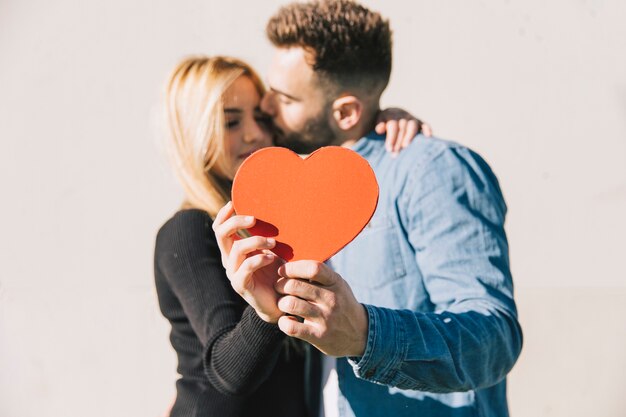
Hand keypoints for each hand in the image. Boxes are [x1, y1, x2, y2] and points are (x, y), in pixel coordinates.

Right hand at [213, 202, 284, 322]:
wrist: (280, 301)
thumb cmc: (277, 272)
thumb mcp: (271, 250)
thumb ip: (266, 235)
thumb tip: (276, 210)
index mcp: (232, 250)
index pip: (219, 228)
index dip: (223, 215)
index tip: (233, 203)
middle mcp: (229, 260)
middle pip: (221, 234)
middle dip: (236, 222)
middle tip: (254, 219)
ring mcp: (233, 273)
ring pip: (236, 249)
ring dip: (256, 241)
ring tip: (273, 242)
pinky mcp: (241, 285)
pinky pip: (246, 267)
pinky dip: (259, 259)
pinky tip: (272, 258)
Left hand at [274, 261, 367, 356]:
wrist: (361, 333)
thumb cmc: (341, 303)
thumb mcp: (337, 285)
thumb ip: (320, 275)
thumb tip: (292, 262)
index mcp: (335, 282)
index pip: (313, 268)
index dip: (293, 267)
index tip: (283, 271)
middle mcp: (331, 299)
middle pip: (295, 285)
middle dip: (280, 285)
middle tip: (278, 287)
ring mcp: (325, 318)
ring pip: (291, 304)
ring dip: (281, 303)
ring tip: (283, 304)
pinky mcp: (319, 336)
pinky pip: (292, 327)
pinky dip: (283, 323)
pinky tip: (287, 320)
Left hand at [375, 107, 431, 155]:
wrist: (387, 114)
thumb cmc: (381, 123)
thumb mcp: (377, 121)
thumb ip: (379, 125)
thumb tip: (379, 129)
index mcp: (390, 114)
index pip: (393, 126)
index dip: (391, 138)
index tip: (389, 149)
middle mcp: (402, 115)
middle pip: (402, 127)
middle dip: (399, 141)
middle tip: (395, 153)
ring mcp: (411, 118)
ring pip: (413, 126)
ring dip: (410, 137)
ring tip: (406, 146)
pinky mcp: (419, 122)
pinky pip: (424, 124)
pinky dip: (427, 129)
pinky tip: (428, 136)